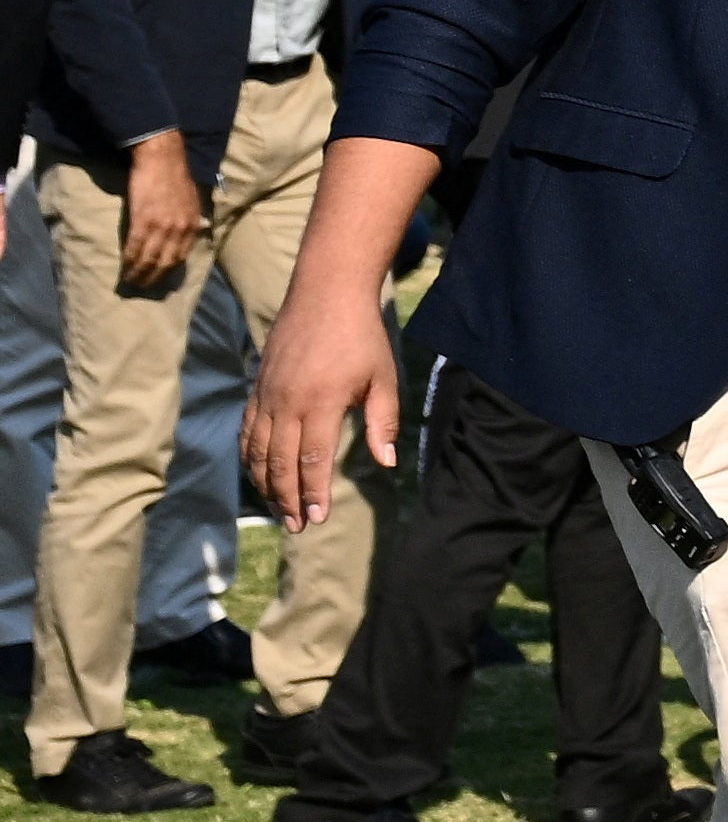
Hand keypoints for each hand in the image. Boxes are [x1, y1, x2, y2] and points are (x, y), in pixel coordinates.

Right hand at [115, 133, 199, 294]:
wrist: (162, 158)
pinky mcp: (143, 219)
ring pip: (150, 258)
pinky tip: (124, 267)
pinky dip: (130, 259)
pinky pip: (136, 246)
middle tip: (141, 287)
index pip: (182, 256)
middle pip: (166, 262)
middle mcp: (180, 228)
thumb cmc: (174, 176)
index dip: (169, 271)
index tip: (159, 279)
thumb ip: (190, 218)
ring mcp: (162, 225)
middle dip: (153, 277)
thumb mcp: (192, 200)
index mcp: (193, 224)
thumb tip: (189, 231)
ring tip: (130, 281)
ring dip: (139, 272)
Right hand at [253, 273, 402, 529]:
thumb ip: (383, 423)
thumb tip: (387, 463)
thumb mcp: (384, 378)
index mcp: (321, 403)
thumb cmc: (362, 338)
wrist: (325, 295)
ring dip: (266, 484)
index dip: (314, 493)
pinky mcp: (258, 388)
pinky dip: (250, 457)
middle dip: (287, 498)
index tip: (318, 518)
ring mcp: (267, 395)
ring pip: (258, 450)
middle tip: (297, 526)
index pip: (312, 460)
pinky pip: (247, 431)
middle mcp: (287, 402)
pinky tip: (258, 475)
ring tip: (279, 510)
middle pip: (281, 462)